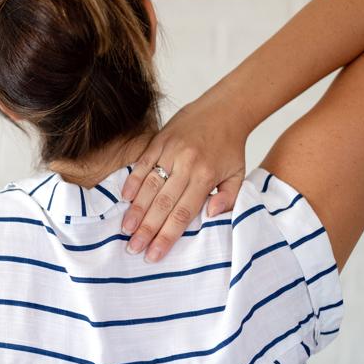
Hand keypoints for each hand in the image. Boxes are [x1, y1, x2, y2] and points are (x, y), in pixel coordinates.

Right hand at [119, 100, 247, 261]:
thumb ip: (228, 198)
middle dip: (147, 229)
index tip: (155, 254)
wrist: (224, 109)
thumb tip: (211, 215)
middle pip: (163, 203)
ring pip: (150, 185)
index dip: (168, 235)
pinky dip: (132, 181)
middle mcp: (186, 165)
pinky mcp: (159, 140)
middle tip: (134, 248)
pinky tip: (125, 199)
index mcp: (206, 176)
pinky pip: (142, 163)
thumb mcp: (238, 174)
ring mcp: (170, 151)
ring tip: (125, 229)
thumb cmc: (229, 147)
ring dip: (136, 209)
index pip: (184, 213)